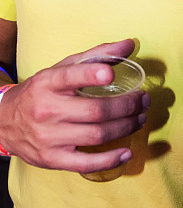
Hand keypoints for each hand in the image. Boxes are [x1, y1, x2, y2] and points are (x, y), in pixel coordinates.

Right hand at [0, 39, 149, 172]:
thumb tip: (129, 44)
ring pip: (96, 135)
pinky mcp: (52, 160)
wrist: (5, 122)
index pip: (70, 76)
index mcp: (48, 83)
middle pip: (95, 110)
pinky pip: (86, 163)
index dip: (90, 75)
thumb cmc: (42, 92)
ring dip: (126, 127)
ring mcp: (49, 137)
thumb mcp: (62, 68)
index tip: (109, 73)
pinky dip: (110, 159)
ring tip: (140, 119)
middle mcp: (47, 110)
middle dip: (127, 106)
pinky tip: (127, 151)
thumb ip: (96, 55)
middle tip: (143, 100)